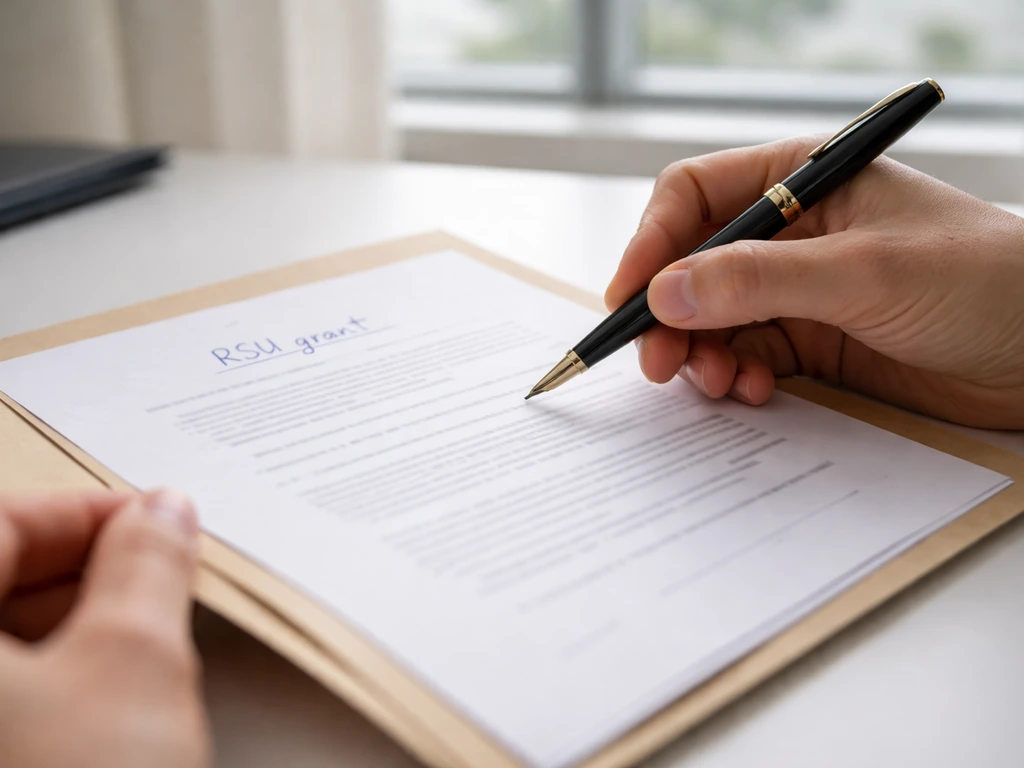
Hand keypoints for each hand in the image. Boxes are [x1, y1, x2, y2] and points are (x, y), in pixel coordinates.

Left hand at [0, 490, 209, 767]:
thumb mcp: (133, 660)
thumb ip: (147, 565)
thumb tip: (163, 515)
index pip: (0, 523)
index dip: (84, 511)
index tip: (152, 517)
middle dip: (84, 572)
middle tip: (156, 576)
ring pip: (3, 644)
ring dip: (73, 628)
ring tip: (142, 647)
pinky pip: (11, 697)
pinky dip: (53, 682)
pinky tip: (105, 705)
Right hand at [606, 138, 1023, 428]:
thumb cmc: (984, 281)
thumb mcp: (866, 273)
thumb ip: (761, 281)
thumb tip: (664, 293)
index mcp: (802, 180)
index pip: (695, 196)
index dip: (651, 243)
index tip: (627, 298)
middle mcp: (791, 233)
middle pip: (692, 265)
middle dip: (668, 314)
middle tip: (657, 362)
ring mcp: (798, 291)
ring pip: (711, 319)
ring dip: (700, 354)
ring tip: (716, 384)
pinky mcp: (811, 344)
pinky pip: (745, 356)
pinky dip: (735, 377)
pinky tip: (754, 392)